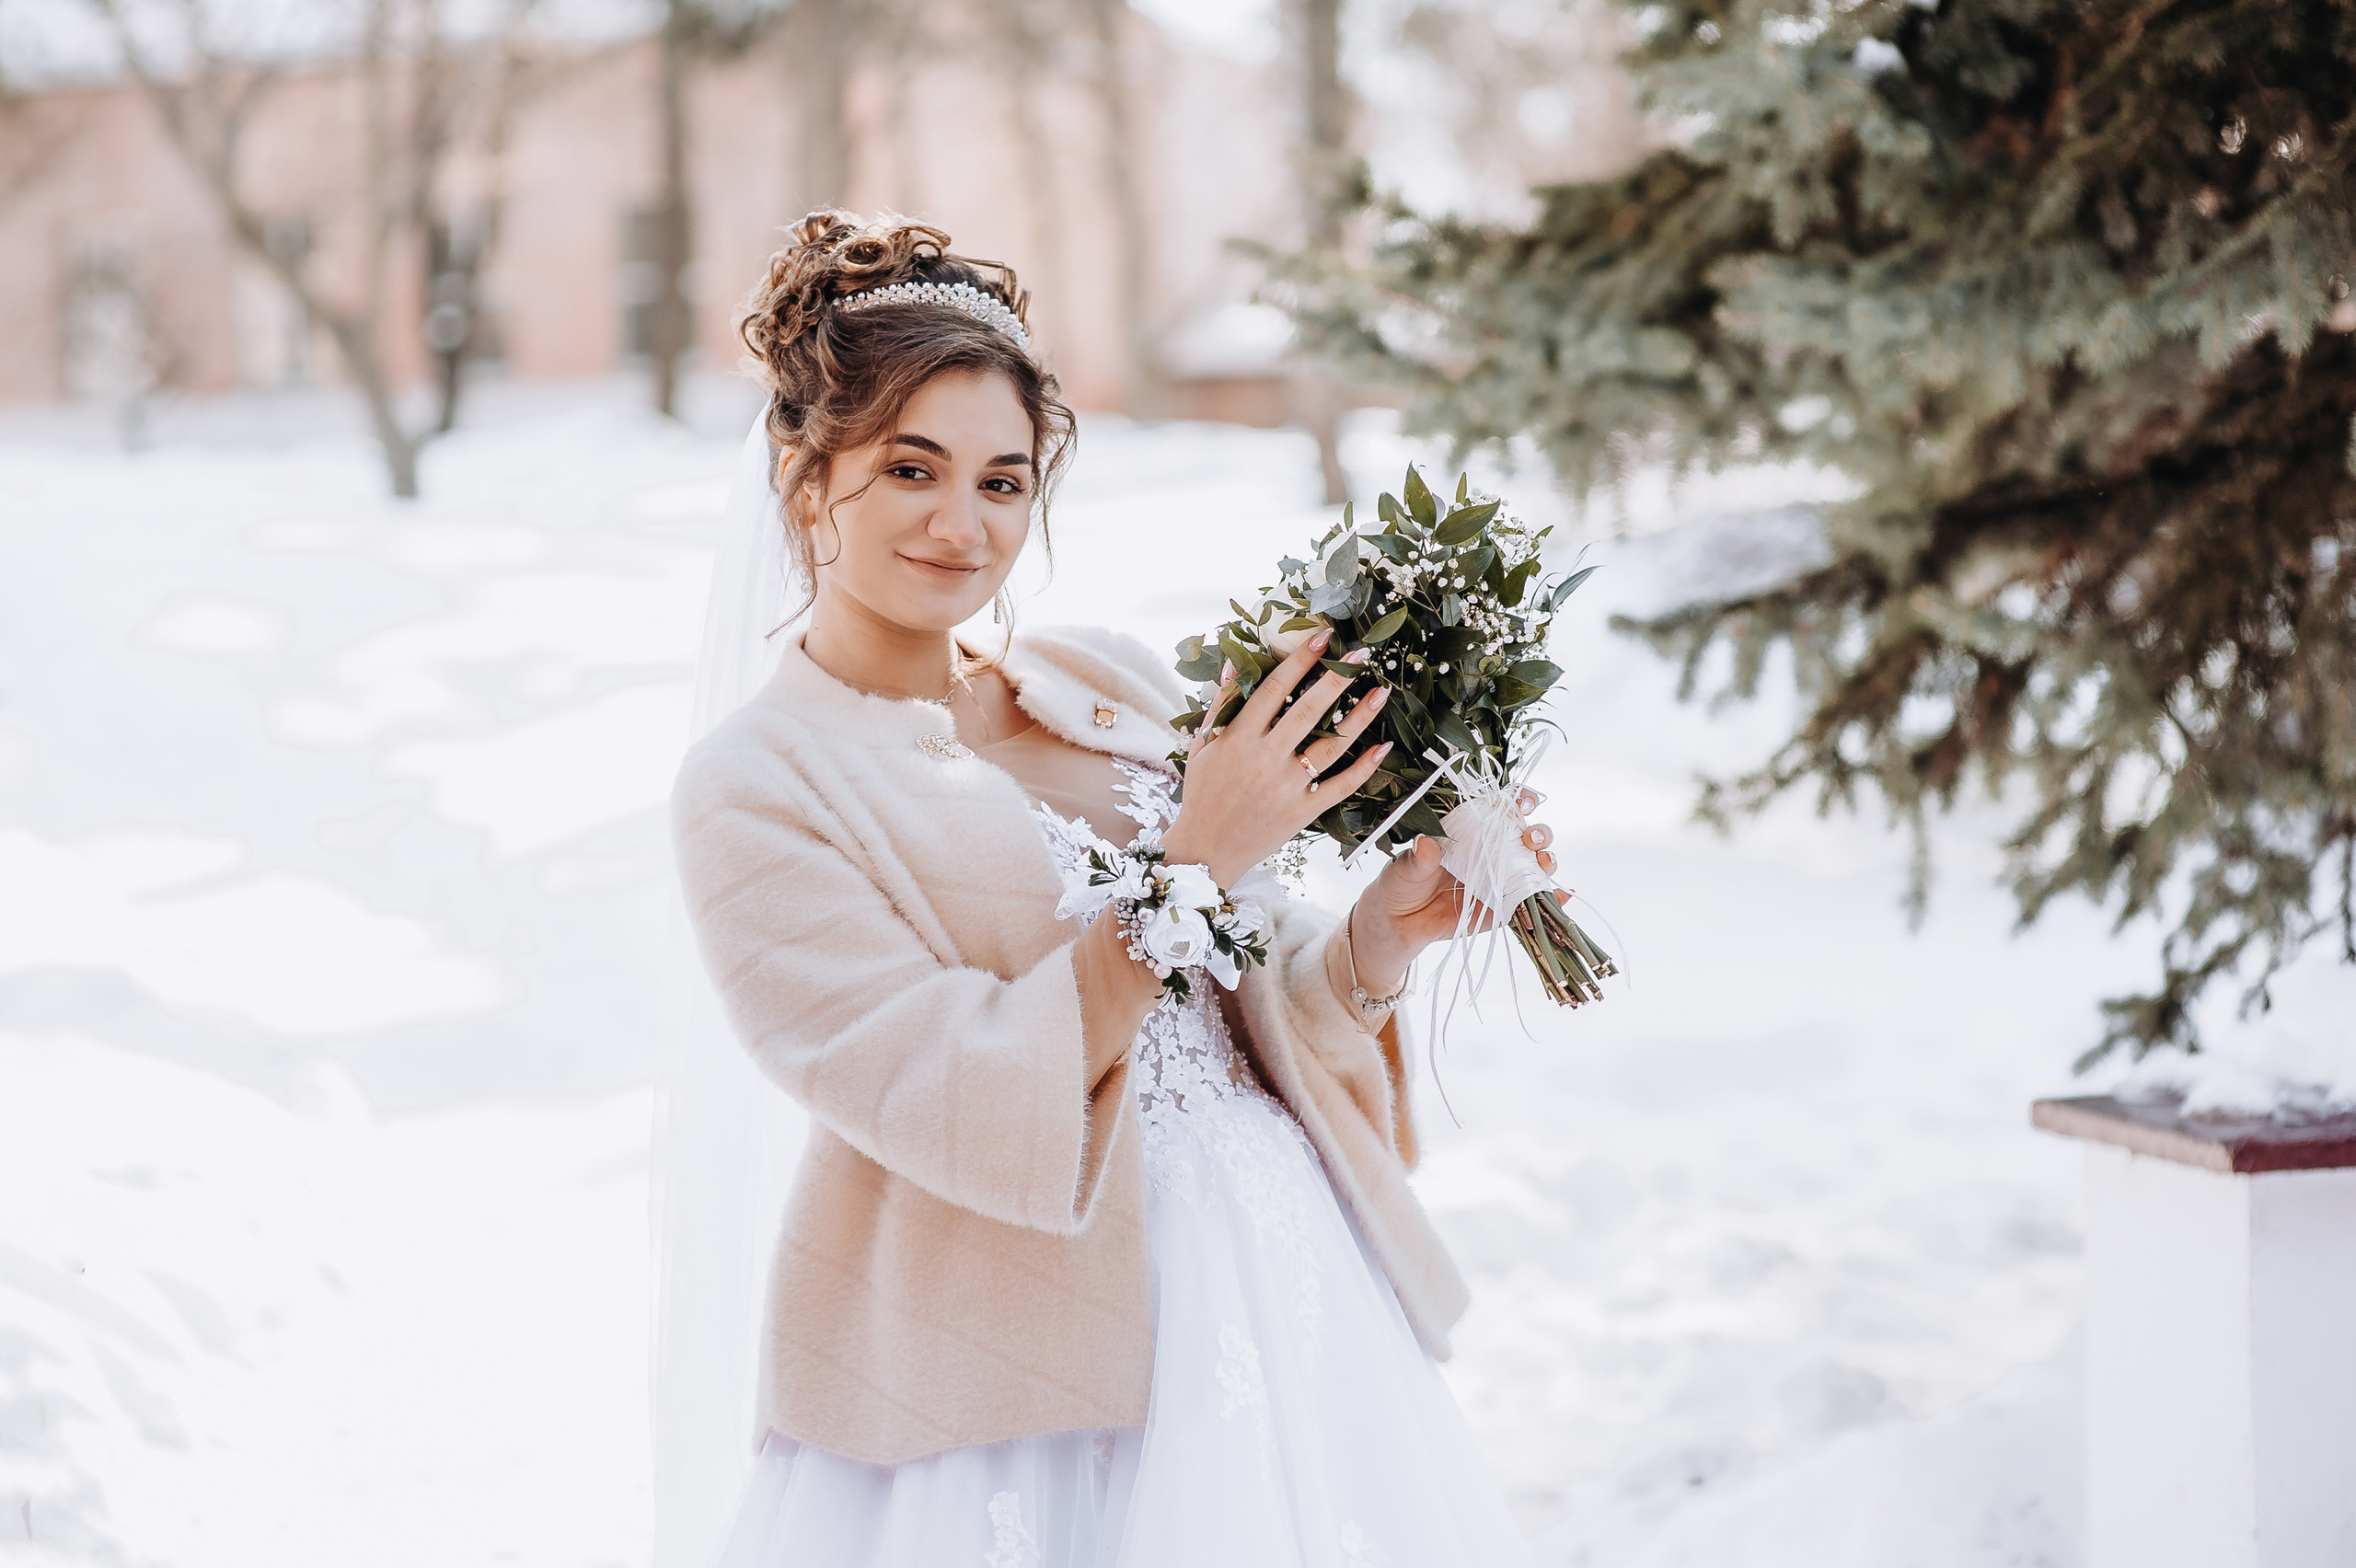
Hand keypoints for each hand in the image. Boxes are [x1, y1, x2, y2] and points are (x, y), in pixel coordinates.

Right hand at [1159, 626, 1393, 887]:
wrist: (1205, 851)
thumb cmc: (1202, 794)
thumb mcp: (1202, 746)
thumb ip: (1219, 704)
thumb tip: (1231, 663)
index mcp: (1237, 739)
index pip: (1273, 690)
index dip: (1299, 661)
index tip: (1323, 637)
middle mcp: (1264, 760)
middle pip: (1307, 712)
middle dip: (1336, 680)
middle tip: (1362, 655)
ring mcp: (1286, 787)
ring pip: (1330, 746)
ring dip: (1359, 718)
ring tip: (1381, 692)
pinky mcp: (1302, 813)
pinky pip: (1340, 787)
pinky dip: (1363, 768)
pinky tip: (1382, 747)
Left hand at [1348, 789, 1562, 992]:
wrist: (1396, 925)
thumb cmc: (1399, 885)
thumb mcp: (1404, 868)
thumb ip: (1417, 858)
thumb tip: (1426, 844)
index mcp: (1469, 830)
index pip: (1501, 808)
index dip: (1519, 800)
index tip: (1522, 801)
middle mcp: (1490, 851)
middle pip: (1527, 835)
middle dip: (1538, 832)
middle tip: (1529, 838)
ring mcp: (1499, 879)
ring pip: (1534, 865)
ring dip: (1546, 861)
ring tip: (1542, 863)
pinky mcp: (1501, 908)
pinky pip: (1529, 900)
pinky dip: (1549, 897)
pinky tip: (1560, 896)